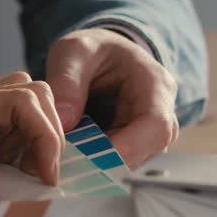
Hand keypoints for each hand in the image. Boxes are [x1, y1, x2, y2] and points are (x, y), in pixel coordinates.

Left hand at [0, 72, 63, 205]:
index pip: (16, 100)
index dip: (43, 133)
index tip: (47, 174)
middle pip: (28, 92)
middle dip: (46, 131)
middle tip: (38, 174)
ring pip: (20, 104)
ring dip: (33, 137)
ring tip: (18, 174)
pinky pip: (5, 122)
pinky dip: (18, 144)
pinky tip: (1, 171)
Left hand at [45, 28, 178, 167]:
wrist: (101, 55)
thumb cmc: (93, 50)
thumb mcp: (74, 51)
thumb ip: (67, 80)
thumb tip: (64, 122)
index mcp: (156, 86)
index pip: (156, 127)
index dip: (126, 149)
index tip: (88, 158)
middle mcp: (161, 116)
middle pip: (141, 153)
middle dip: (98, 162)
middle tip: (58, 161)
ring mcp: (147, 137)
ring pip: (124, 164)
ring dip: (90, 166)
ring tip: (56, 156)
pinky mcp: (130, 149)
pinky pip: (111, 165)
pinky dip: (86, 165)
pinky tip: (63, 157)